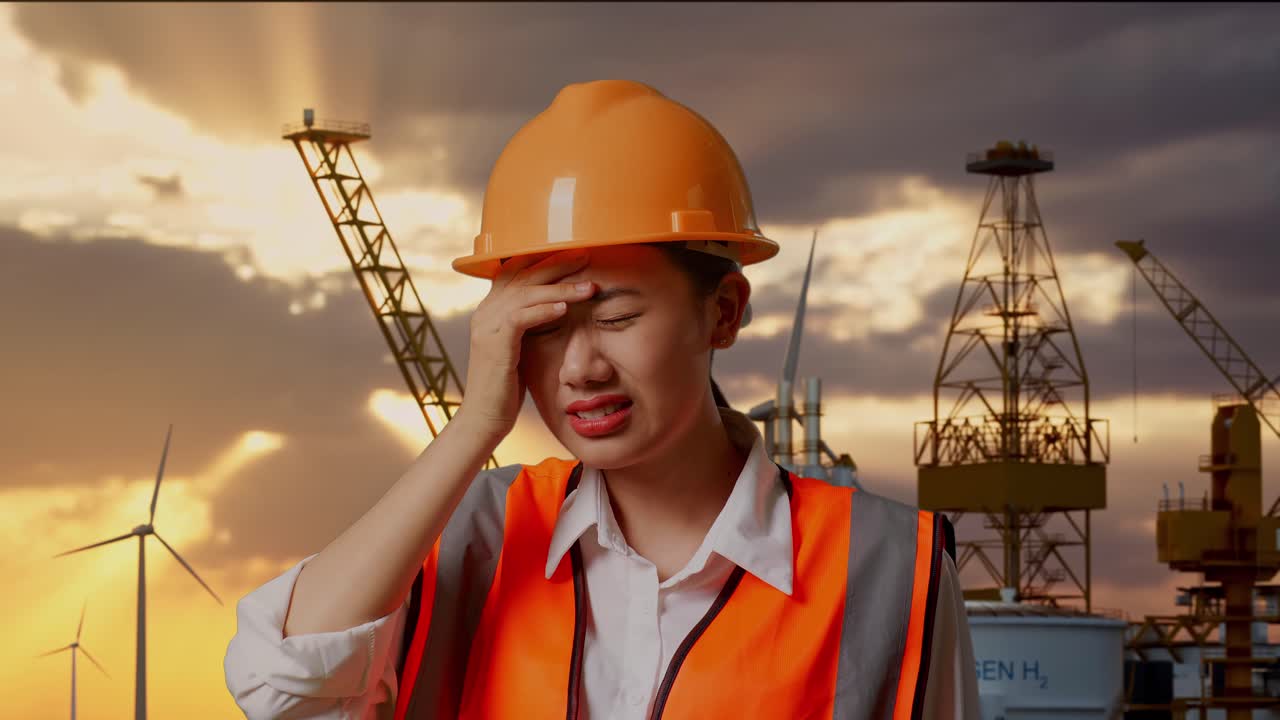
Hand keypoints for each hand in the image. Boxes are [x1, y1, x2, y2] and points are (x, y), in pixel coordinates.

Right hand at [457, 249, 594, 439]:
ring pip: (526, 293)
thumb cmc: (506, 388)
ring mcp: (487, 326)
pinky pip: (521, 317)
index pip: (515, 270)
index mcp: (490, 309)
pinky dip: (544, 310)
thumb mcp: (520, 349)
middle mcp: (485, 311)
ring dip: (561, 288)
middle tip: (587, 256)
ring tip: (590, 287)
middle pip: (523, 274)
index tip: (575, 254)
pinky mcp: (494, 344)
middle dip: (557, 264)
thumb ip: (531, 326)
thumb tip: (558, 310)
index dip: (543, 259)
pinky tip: (565, 308)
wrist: (483, 419)